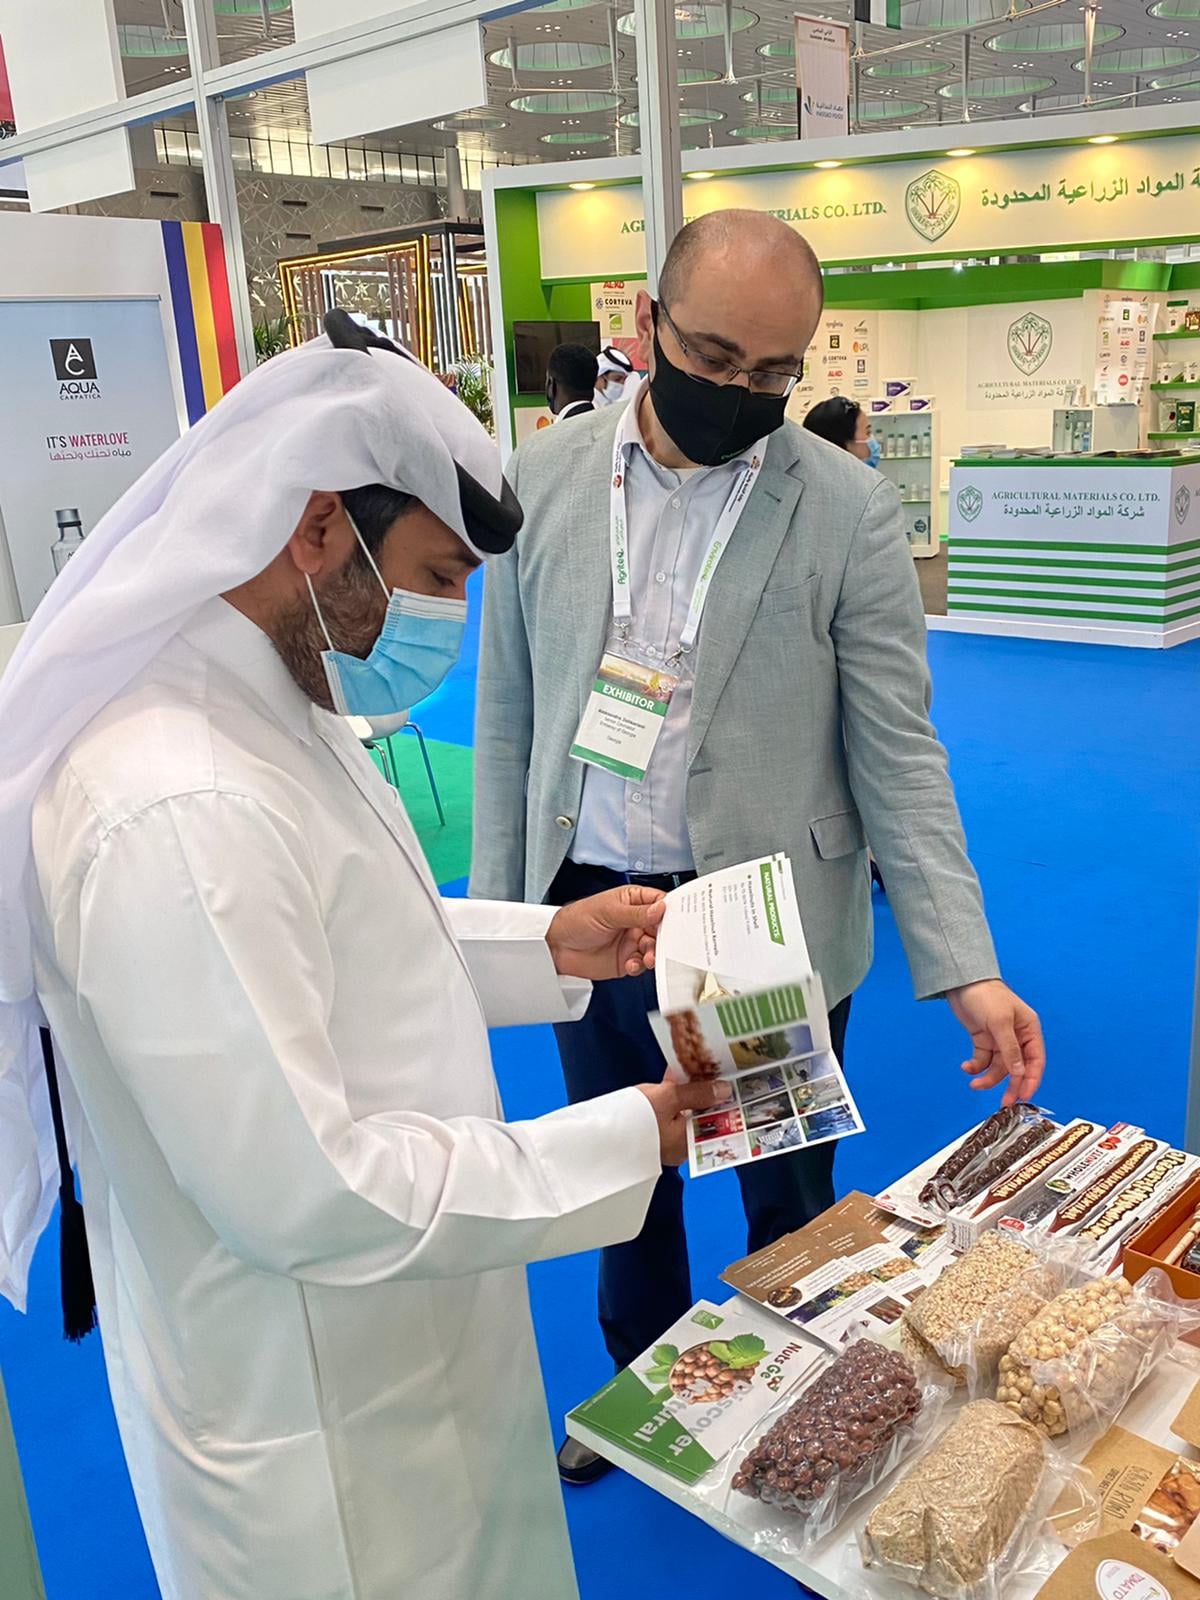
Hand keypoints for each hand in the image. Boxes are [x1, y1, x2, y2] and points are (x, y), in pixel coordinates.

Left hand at [546, 885, 666, 980]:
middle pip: (662, 928)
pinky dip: (641, 966)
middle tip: (667, 942)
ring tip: (648, 957)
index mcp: (632, 901)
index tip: (681, 918)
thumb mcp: (607, 911)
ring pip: (655, 948)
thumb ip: (635, 913)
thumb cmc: (576, 919)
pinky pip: (642, 964)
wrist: (556, 947)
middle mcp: (635, 921)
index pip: (659, 902)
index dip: (671, 910)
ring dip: (655, 953)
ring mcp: (632, 941)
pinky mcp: (626, 960)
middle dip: (667, 936)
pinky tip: (632, 964)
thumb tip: (660, 909)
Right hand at [638, 1073, 733, 1166]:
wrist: (600, 1134)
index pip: (718, 1120)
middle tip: (713, 1070)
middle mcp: (681, 1145)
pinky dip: (674, 1096)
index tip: (730, 1080)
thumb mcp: (669, 1098)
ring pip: (686, 1112)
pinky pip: (671, 1112)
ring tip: (695, 1068)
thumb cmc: (635, 1120)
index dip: (724, 1100)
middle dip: (706, 1093)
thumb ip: (697, 1093)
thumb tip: (724, 1089)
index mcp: (690, 1141)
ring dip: (689, 1091)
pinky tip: (674, 1077)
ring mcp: (666, 1138)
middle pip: (703, 1115)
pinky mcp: (652, 1130)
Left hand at [947, 979, 1045, 1105]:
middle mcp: (1017, 1037)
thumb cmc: (986, 995)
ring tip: (975, 1084)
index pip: (1035, 1061)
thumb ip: (1010, 1050)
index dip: (1032, 1080)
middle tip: (1004, 1102)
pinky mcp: (984, 1040)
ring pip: (998, 1067)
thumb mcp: (1000, 1022)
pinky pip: (983, 1060)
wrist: (961, 983)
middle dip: (1010, 1085)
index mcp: (1029, 1030)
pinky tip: (967, 1067)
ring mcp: (1000, 1040)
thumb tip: (1019, 1073)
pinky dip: (975, 1066)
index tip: (1023, 1096)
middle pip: (1017, 1068)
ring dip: (987, 1077)